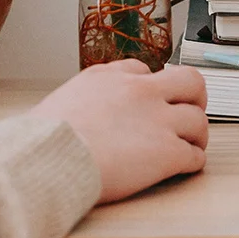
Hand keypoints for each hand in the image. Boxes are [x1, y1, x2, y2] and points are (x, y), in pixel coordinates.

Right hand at [33, 61, 208, 202]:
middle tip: (190, 111)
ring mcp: (157, 120)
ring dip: (196, 135)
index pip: (143, 70)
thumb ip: (83, 102)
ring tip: (190, 145)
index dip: (150, 86)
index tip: (149, 99)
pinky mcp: (167, 152)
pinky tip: (184, 167)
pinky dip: (193, 162)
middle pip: (189, 81)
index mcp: (108, 77)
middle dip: (194, 97)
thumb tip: (82, 116)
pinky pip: (195, 155)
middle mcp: (139, 92)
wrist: (46, 160)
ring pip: (198, 120)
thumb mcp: (58, 103)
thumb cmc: (40, 141)